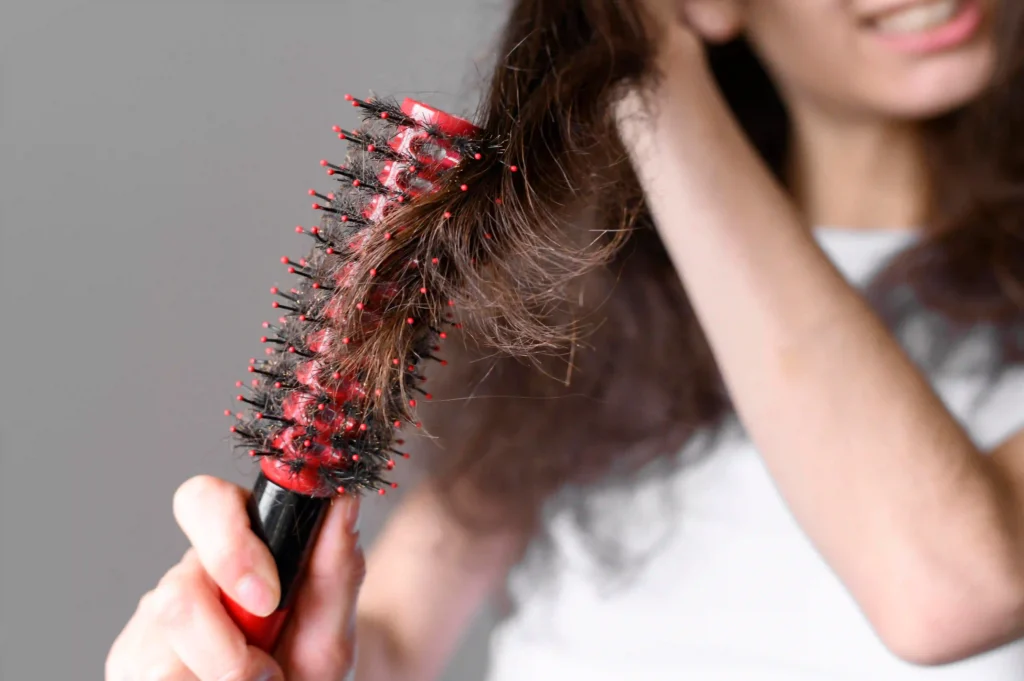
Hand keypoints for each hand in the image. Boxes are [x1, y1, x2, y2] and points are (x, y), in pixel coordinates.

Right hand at [106, 475, 363, 680]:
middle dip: (225, 645)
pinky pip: (154, 680)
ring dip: (223, 677)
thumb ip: (336, 565)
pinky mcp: (131, 666)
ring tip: (258, 680)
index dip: (230, 545)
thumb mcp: (331, 625)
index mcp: (235, 542)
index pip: (202, 501)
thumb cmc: (308, 662)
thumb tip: (342, 497)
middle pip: (176, 593)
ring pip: (162, 653)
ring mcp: (150, 626)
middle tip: (266, 672)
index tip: (269, 600)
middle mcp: (186, 577)